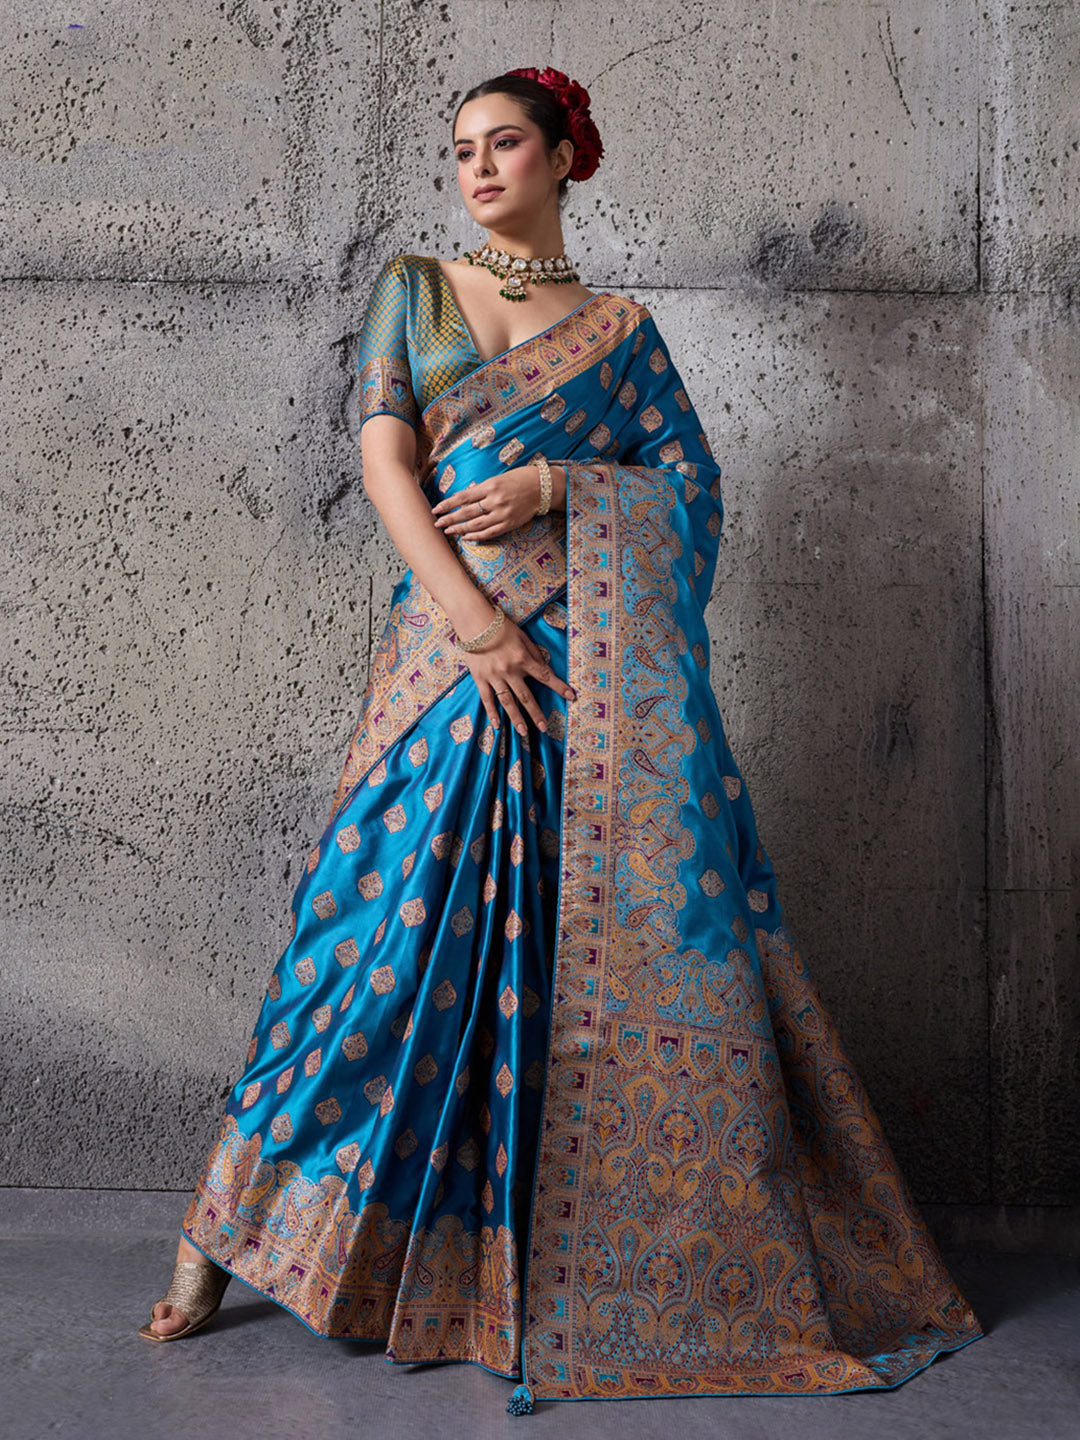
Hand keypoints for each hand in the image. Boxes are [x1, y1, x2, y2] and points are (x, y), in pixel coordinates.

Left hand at [431, 464, 560, 541]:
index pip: (463, 497)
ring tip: (448, 531)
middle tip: (436, 524)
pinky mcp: (510, 524)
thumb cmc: (519, 479)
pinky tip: (466, 537)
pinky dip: (476, 536)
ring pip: (476, 525)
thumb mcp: (498, 478)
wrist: (543, 487)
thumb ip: (481, 489)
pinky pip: (489, 532)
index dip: (448, 504)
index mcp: (490, 486)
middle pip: (466, 513)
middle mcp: (495, 501)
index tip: (436, 509)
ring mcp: (503, 514)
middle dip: (449, 519)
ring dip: (459, 529)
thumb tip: (462, 499)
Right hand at [459, 612, 574, 734]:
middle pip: (526, 696)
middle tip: (544, 728)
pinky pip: (487, 699)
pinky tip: (497, 725)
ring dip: (516, 718)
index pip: (545, 676)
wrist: (474, 622)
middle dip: (536, 713)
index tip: (571, 696)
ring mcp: (494, 676)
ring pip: (507, 701)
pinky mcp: (480, 679)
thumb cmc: (501, 627)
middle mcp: (509, 670)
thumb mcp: (523, 637)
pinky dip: (491, 713)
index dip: (559, 686)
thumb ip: (534, 653)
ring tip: (524, 732)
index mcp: (523, 659)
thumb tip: (544, 668)